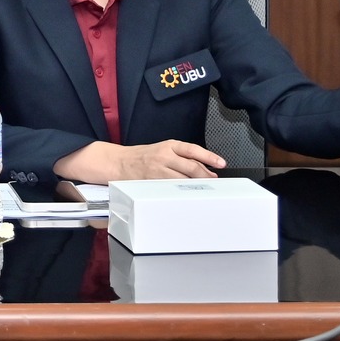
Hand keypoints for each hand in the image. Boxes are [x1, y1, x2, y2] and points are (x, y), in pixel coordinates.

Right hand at [52, 139, 224, 181]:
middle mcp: (163, 156)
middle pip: (191, 167)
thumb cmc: (143, 157)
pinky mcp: (152, 182)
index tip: (221, 163)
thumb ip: (183, 158)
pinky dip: (181, 192)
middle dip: (205, 176)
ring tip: (204, 190)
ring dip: (196, 185)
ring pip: (183, 180)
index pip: (193, 150)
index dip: (209, 157)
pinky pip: (171, 188)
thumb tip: (207, 170)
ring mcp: (157, 170)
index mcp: (168, 146)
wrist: (118, 162)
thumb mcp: (163, 150)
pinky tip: (187, 194)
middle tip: (214, 181)